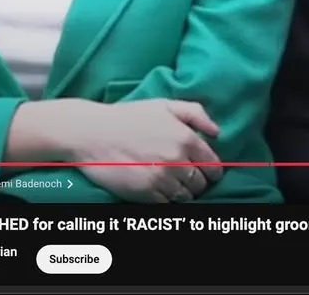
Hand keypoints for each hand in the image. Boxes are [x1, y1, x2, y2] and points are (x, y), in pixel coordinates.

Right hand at [26, 99, 224, 202]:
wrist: (91, 131)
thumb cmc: (128, 117)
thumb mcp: (164, 105)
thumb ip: (195, 114)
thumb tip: (217, 132)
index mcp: (186, 138)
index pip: (213, 166)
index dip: (212, 172)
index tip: (206, 173)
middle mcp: (177, 159)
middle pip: (201, 184)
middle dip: (197, 183)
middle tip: (187, 179)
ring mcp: (161, 177)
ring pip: (185, 196)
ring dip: (182, 192)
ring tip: (172, 184)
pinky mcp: (144, 192)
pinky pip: (166, 203)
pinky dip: (165, 199)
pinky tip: (158, 189)